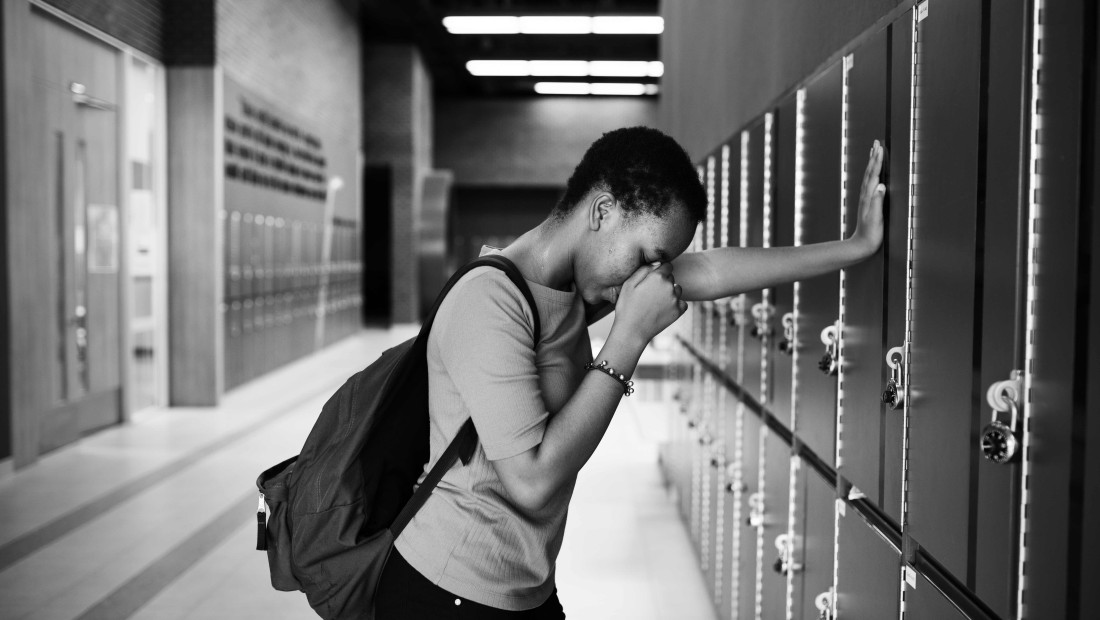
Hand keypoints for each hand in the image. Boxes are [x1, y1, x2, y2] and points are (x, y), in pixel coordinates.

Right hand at [611, 262, 686, 344]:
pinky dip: (675, 305)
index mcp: (657, 277)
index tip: (652, 279)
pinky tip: (663, 309)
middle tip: (650, 293)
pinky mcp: (678, 311)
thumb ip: (644, 270)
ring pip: (677, 289)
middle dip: (663, 282)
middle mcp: (669, 286)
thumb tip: (657, 263)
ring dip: (670, 292)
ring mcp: (675, 299)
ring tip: (656, 302)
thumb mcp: (629, 284)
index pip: (667, 266)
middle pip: (671, 278)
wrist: (632, 331)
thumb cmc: (627, 307)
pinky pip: (682, 303)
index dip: (660, 270)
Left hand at [850, 140, 885, 255]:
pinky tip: (874, 173)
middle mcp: (865, 195)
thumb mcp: (875, 218)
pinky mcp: (868, 203)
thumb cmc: (870, 234)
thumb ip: (877, 202)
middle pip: (869, 172)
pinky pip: (870, 184)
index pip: (873, 175)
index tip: (880, 147)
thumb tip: (881, 186)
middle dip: (873, 157)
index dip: (877, 161)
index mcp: (868, 197)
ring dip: (872, 163)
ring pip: (869, 176)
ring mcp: (866, 199)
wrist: (860, 245)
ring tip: (874, 151)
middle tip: (876, 142)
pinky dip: (872, 174)